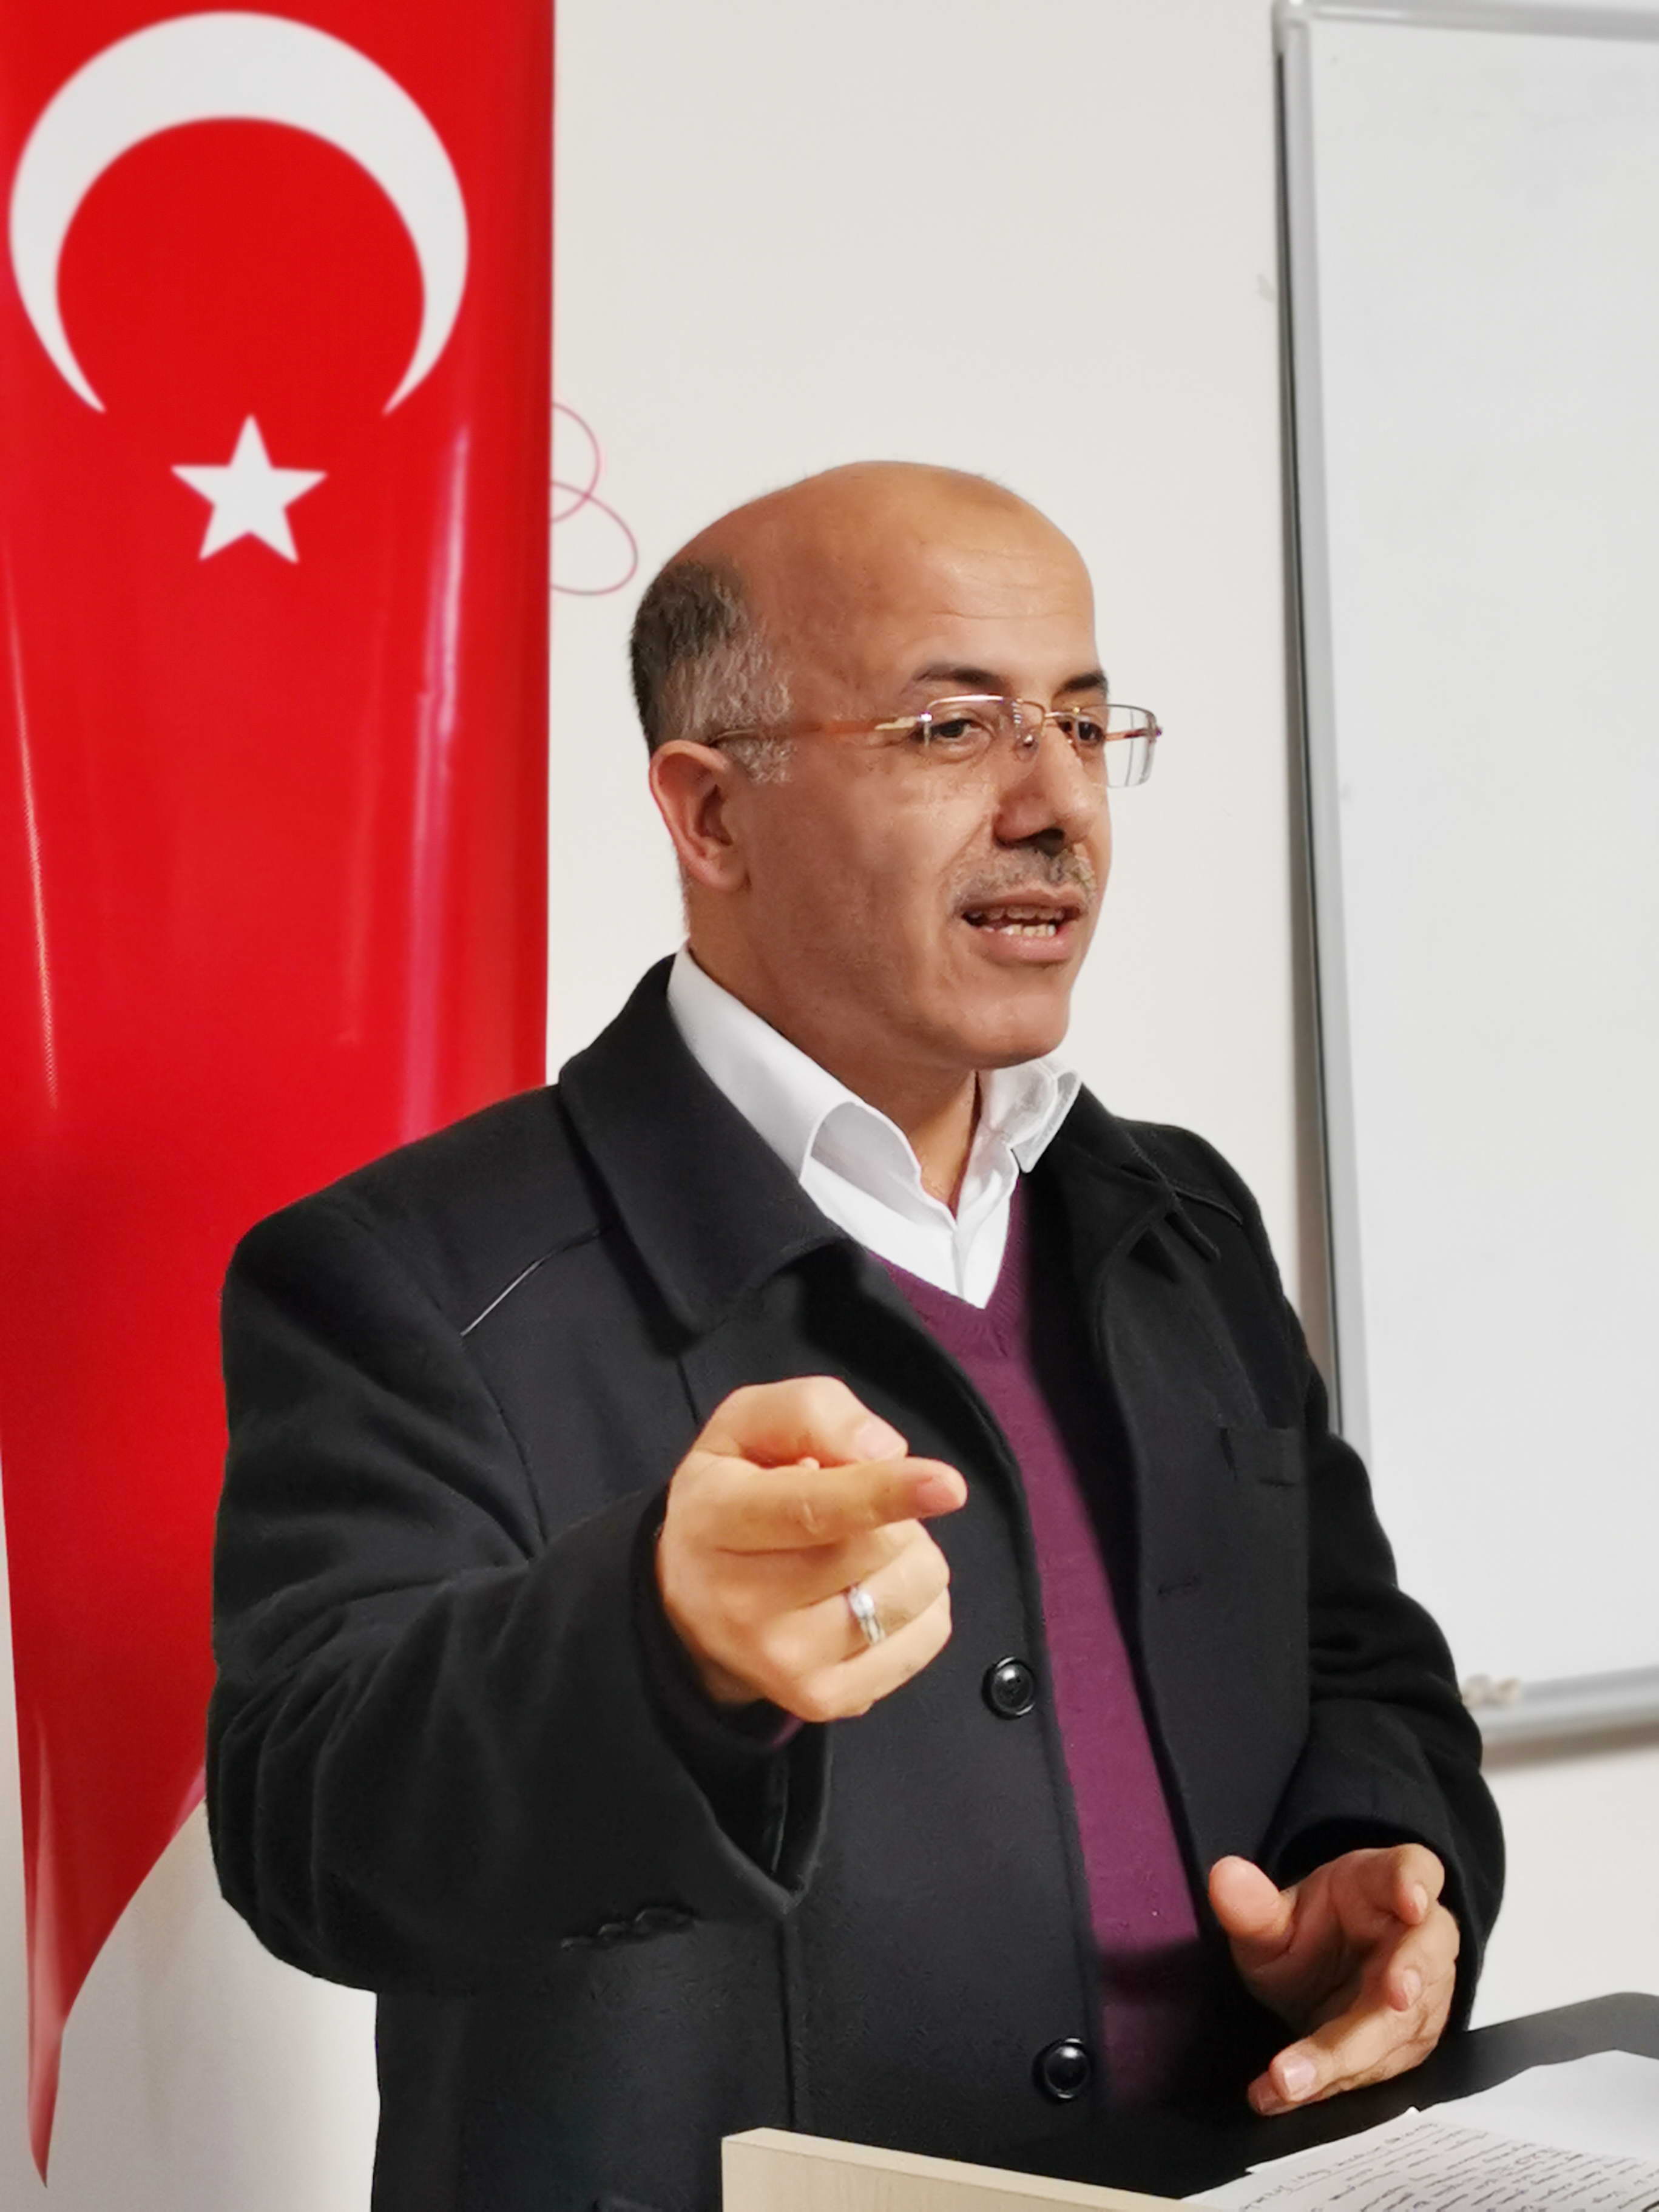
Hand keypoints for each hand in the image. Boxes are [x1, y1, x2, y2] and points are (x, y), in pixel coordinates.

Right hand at [656, 1376, 966, 1721]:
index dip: (884, 1493)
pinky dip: (920, 1602)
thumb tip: (886, 1452)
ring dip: (908, 1555)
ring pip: (910, 1592)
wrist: (690, 1607)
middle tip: (856, 1510)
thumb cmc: (732, 1493)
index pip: (811, 1510)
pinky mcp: (825, 1700)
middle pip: (875, 1547)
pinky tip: (872, 1591)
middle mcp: (743, 1603)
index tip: (947, 1485)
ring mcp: (785, 1663)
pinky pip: (926, 1637)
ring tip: (860, 1551)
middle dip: (893, 1512)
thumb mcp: (745, 1426)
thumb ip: (809, 1413)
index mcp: (718, 1519)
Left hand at [1208, 1845, 1458, 2114]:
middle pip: (1425, 1954)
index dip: (1415, 1883)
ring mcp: (1423, 1997)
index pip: (1414, 1869)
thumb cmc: (1308, 1935)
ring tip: (1288, 2078)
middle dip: (1411, 1978)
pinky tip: (1277, 2094)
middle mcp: (1415, 1939)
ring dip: (1349, 2056)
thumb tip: (1224, 1876)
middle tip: (1392, 1998)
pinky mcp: (1408, 2047)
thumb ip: (1253, 1905)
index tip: (1409, 1900)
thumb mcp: (1272, 1920)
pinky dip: (1325, 2085)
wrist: (1318, 1983)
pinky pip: (1374, 2071)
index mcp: (1382, 1886)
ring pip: (1402, 2025)